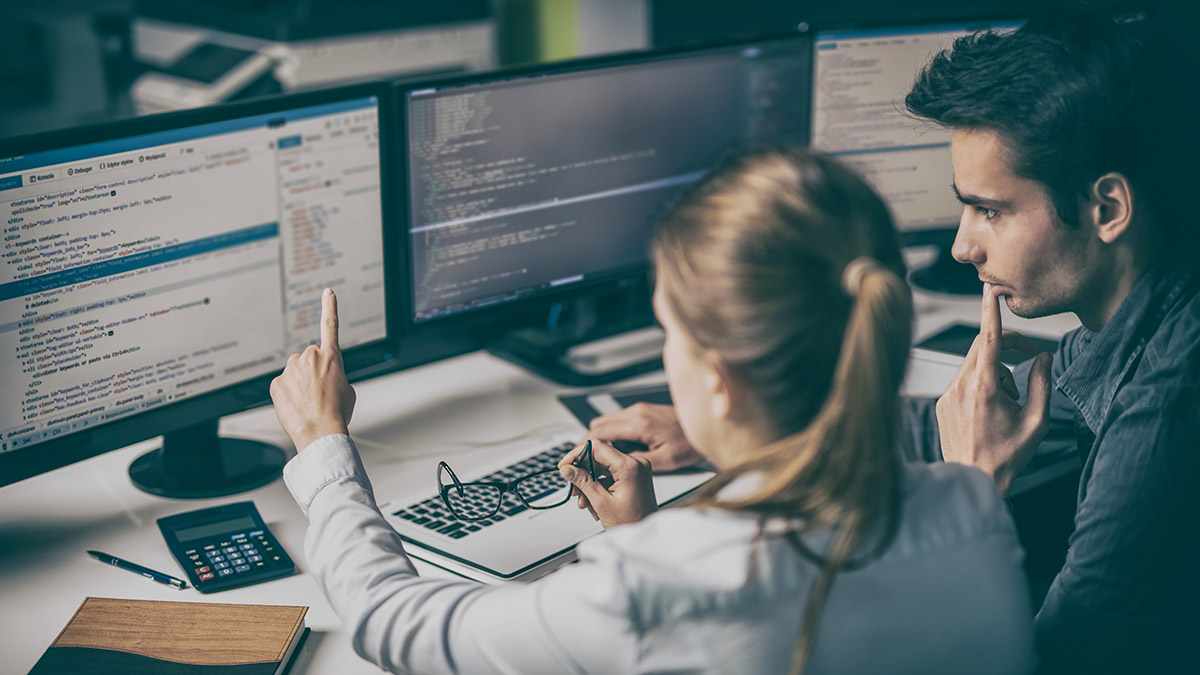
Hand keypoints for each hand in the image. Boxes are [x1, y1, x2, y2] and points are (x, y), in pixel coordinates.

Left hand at [271, 288, 356, 451]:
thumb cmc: (337, 413)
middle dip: (312, 369)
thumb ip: (334, 374)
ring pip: (295, 370)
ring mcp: (291, 369)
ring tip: (309, 401)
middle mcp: (310, 357)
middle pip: (309, 357)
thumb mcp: (347, 390)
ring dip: (300, 381)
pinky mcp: (276, 382)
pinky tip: (296, 405)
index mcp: (332, 357)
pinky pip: (282, 384)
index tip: (328, 292)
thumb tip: (321, 378)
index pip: (330, 325)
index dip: (330, 307)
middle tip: (319, 391)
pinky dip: (288, 393)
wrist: (320, 431)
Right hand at [558, 439, 656, 527]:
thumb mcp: (602, 503)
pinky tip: (593, 502)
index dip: (577, 455)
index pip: (597, 447)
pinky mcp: (634, 477)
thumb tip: (567, 468)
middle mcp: (636, 464)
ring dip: (589, 483)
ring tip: (584, 502)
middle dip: (582, 473)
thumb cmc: (632, 523)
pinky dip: (599, 486)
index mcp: (630, 467)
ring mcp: (636, 470)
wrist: (646, 538)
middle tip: (573, 488)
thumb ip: (582, 482)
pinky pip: (610, 475)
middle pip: (599, 457)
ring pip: (602, 467)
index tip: (564, 466)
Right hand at [589, 403, 702, 470]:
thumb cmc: (690, 443)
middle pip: (598, 424)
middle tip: (585, 461)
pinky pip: (618, 421)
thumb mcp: (665, 461)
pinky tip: (621, 450)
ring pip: (606, 421)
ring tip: (603, 459)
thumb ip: (636, 462)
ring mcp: (639, 410)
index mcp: (639, 424)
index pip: (599, 432)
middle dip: (588, 443)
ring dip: (601, 439)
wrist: (706, 425)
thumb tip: (615, 465)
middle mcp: (636, 413)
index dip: (583, 446)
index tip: (575, 458)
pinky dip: (613, 434)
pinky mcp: (643, 411)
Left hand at [936, 283, 1053, 493]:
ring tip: (1009, 402)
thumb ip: (1043, 384)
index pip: (987, 339)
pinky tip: (991, 410)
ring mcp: (947, 394)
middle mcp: (960, 386)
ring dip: (996, 371)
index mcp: (983, 387)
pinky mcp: (942, 403)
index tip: (990, 290)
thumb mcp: (1037, 421)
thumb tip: (1044, 357)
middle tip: (1029, 357)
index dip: (990, 311)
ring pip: (974, 364)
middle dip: (1006, 346)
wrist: (974, 479)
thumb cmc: (1007, 456)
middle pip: (981, 347)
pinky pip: (963, 380)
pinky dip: (981, 385)